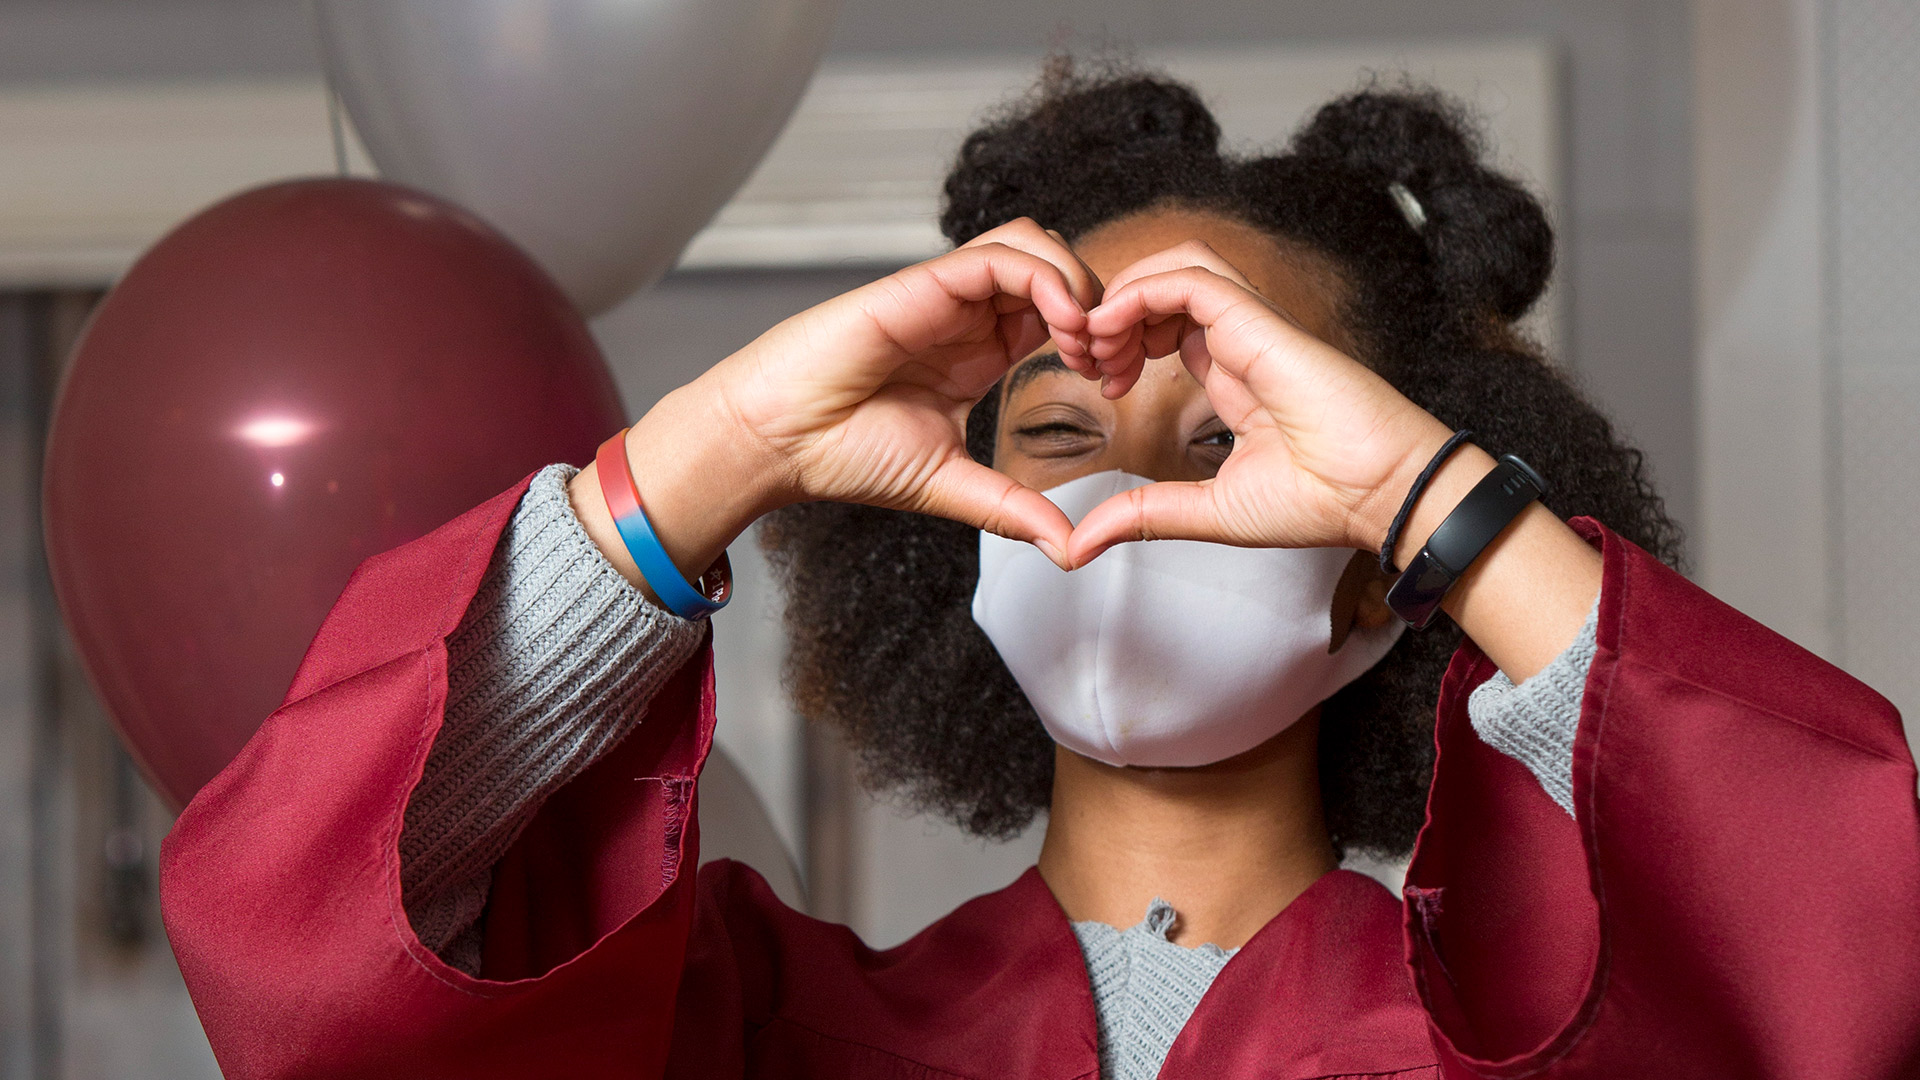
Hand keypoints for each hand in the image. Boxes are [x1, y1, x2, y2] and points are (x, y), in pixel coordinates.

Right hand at [586, 219, 1100, 583]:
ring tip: (1085, 340)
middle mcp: (965, 316)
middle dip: (1099, 305)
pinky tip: (1061, 324)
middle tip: (1108, 359)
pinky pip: (1002, 255)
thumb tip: (1069, 549)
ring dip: (1076, 284)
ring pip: (1034, 247)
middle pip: (1056, 269)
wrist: (778, 442)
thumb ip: (1012, 508)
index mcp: (977, 353)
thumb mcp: (951, 486)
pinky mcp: (924, 283)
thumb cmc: (843, 456)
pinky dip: (1045, 279)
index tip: (1109, 383)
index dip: (1095, 337)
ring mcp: (946, 295)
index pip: (1054, 314)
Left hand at [1065, 241, 1455, 564]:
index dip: (1121, 339)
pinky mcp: (1261, 322)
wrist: (1382, 493)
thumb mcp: (1208, 511)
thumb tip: (1079, 545)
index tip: (1099, 382)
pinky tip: (1113, 328)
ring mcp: (1252, 327)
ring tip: (1096, 341)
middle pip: (1166, 285)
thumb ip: (1144, 516)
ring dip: (1125, 293)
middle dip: (1113, 310)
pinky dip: (1143, 291)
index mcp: (1234, 374)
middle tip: (1084, 356)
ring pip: (1178, 267)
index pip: (1169, 324)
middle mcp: (1241, 341)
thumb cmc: (1322, 499)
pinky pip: (1193, 278)